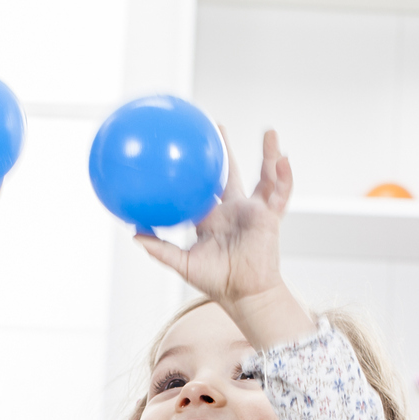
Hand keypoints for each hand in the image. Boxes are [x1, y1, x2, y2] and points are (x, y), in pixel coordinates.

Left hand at [135, 129, 313, 350]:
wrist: (246, 293)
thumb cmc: (217, 281)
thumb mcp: (183, 263)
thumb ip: (160, 248)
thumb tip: (134, 234)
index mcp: (213, 217)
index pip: (204, 187)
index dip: (197, 170)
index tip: (188, 150)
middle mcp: (234, 210)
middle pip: (230, 174)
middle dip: (226, 151)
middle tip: (218, 126)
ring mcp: (254, 211)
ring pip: (263, 177)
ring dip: (268, 155)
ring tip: (270, 133)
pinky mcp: (271, 216)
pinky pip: (280, 193)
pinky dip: (284, 176)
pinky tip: (284, 160)